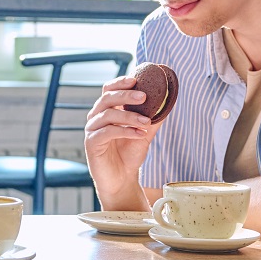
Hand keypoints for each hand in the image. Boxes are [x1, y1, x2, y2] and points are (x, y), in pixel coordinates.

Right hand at [84, 75, 160, 209]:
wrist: (122, 180)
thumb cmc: (130, 155)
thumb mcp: (145, 133)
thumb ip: (153, 117)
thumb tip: (168, 101)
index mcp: (107, 110)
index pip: (109, 89)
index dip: (120, 82)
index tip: (136, 80)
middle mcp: (96, 117)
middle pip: (107, 98)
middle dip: (126, 95)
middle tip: (144, 96)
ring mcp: (92, 130)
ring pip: (108, 114)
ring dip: (129, 116)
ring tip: (147, 122)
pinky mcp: (91, 143)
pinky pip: (107, 132)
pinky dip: (125, 131)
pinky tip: (139, 134)